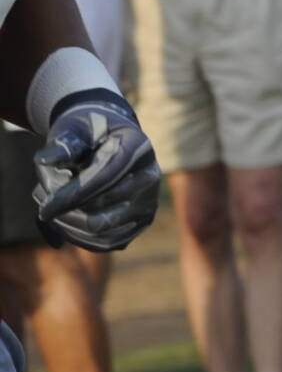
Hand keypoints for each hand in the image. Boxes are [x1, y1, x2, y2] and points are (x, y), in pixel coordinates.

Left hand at [33, 97, 161, 252]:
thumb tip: (46, 161)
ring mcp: (148, 200)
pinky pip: (106, 242)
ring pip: (100, 230)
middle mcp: (150, 176)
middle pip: (100, 208)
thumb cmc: (87, 134)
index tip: (43, 209)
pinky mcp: (141, 221)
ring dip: (67, 224)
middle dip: (63, 209)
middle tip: (42, 198)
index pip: (105, 176)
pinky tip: (64, 220)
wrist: (109, 140)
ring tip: (52, 206)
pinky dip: (79, 237)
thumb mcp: (73, 129)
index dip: (72, 194)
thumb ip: (62, 144)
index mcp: (136, 147)